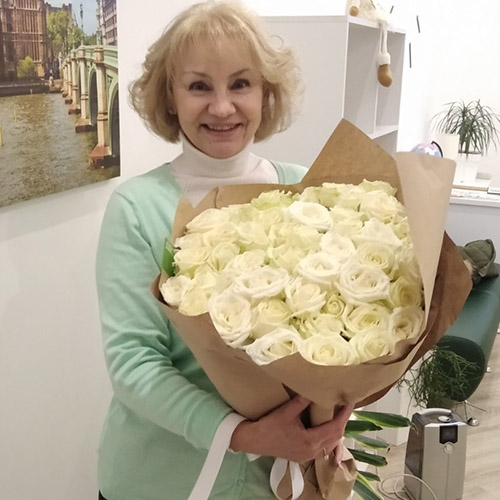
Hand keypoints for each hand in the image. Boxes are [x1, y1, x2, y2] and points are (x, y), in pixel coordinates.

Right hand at [230, 396, 353, 463]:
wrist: (254, 441)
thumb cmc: (269, 426)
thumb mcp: (286, 411)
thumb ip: (301, 401)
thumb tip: (315, 388)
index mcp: (310, 441)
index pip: (335, 428)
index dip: (344, 415)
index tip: (350, 402)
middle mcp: (312, 451)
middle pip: (336, 437)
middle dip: (342, 421)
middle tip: (345, 406)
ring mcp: (308, 455)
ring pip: (330, 444)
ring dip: (336, 429)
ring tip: (338, 414)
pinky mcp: (303, 455)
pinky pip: (322, 447)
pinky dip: (328, 436)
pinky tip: (325, 427)